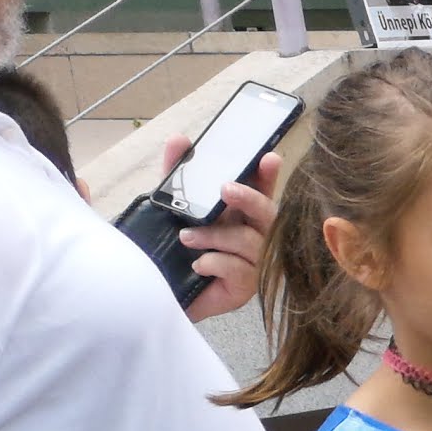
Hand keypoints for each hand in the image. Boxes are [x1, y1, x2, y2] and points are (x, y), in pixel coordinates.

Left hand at [172, 141, 274, 324]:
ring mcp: (254, 264)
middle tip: (225, 189)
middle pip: (269, 215)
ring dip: (216, 236)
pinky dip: (215, 262)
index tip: (269, 158)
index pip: (262, 191)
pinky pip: (239, 269)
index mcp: (240, 215)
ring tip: (185, 237)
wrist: (162, 291)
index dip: (268, 175)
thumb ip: (176, 175)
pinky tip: (197, 265)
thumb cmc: (175, 249)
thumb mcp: (172, 206)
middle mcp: (254, 237)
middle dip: (250, 198)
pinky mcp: (246, 289)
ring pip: (250, 242)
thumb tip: (178, 139)